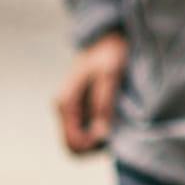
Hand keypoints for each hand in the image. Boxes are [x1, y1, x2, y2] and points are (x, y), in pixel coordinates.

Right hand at [54, 32, 127, 155]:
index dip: (93, 147)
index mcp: (66, 103)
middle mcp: (66, 109)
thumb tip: (100, 136)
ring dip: (100, 140)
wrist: (108, 37)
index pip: (72, 143)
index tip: (113, 136)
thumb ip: (103, 105)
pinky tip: (115, 120)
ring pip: (81, 140)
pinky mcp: (82, 108)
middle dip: (96, 147)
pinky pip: (88, 130)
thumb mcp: (110, 76)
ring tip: (119, 124)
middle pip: (74, 146)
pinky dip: (101, 132)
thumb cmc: (110, 53)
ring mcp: (73, 110)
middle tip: (118, 133)